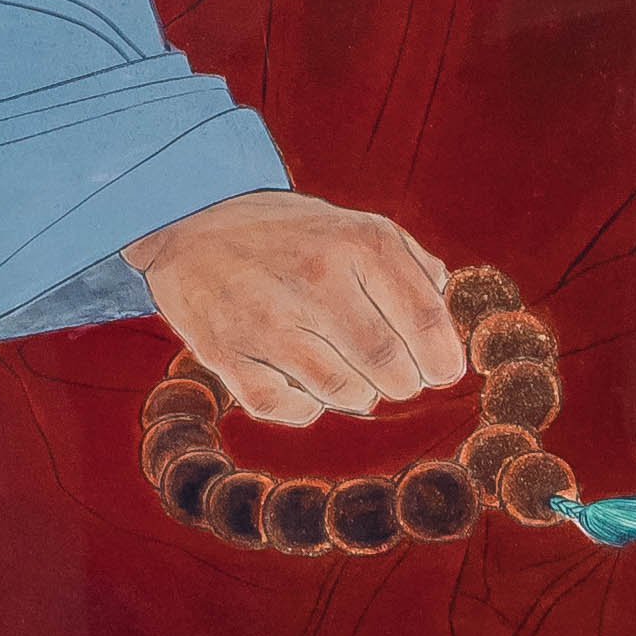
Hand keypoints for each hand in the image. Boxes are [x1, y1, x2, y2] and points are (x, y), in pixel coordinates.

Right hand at [124, 191, 465, 429]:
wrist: (191, 225)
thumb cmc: (291, 235)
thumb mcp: (357, 226)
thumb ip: (412, 265)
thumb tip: (444, 309)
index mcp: (359, 243)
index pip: (426, 321)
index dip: (442, 359)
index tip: (440, 370)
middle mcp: (317, 278)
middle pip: (391, 367)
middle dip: (402, 382)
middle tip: (394, 376)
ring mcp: (269, 319)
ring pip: (347, 393)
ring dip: (358, 393)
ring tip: (349, 374)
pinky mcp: (228, 353)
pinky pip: (293, 409)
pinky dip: (308, 406)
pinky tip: (303, 382)